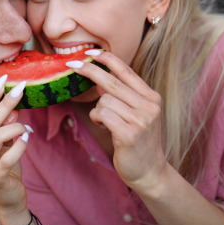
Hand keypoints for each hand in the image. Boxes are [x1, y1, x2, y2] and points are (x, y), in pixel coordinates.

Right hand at [0, 77, 33, 224]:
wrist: (7, 201)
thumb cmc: (4, 169)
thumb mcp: (3, 144)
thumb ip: (5, 126)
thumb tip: (13, 106)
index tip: (3, 80)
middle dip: (5, 103)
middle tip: (21, 89)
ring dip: (15, 126)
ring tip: (27, 126)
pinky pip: (8, 156)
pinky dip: (20, 144)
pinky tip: (27, 138)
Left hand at [67, 50, 166, 191]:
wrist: (150, 172)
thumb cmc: (139, 141)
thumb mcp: (138, 114)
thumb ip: (125, 96)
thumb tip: (98, 76)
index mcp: (151, 97)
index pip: (126, 70)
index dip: (107, 59)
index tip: (91, 52)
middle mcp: (148, 106)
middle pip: (112, 81)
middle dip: (89, 70)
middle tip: (72, 65)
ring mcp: (141, 120)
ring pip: (104, 100)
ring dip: (98, 110)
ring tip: (105, 121)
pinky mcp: (129, 134)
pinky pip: (102, 115)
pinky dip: (98, 118)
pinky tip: (103, 126)